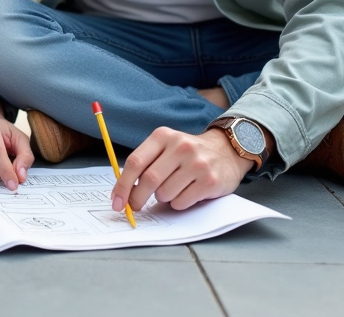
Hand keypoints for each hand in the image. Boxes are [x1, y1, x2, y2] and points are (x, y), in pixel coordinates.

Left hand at [112, 127, 251, 212]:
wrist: (226, 150)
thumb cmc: (187, 153)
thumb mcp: (165, 147)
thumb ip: (145, 164)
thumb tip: (123, 192)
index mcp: (163, 136)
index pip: (135, 162)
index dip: (122, 185)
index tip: (116, 201)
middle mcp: (180, 146)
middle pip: (148, 180)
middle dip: (137, 198)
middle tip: (134, 206)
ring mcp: (197, 163)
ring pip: (165, 194)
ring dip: (163, 198)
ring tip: (173, 188)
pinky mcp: (209, 180)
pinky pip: (181, 202)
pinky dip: (178, 203)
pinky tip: (187, 192)